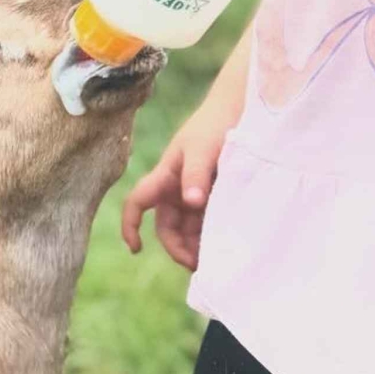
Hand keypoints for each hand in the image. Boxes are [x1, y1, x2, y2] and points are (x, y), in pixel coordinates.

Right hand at [121, 97, 235, 270]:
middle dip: (178, 248)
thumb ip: (196, 174)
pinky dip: (212, 235)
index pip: (137, 203)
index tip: (136, 248)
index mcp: (165, 176)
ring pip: (190, 228)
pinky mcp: (216, 195)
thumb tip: (191, 203)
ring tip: (216, 259)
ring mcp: (196, 193)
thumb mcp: (204, 148)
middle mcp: (177, 188)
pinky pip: (208, 222)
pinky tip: (227, 244)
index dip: (130, 226)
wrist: (244, 108)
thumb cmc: (216, 123)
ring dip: (197, 245)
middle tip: (199, 265)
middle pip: (168, 227)